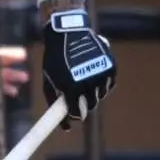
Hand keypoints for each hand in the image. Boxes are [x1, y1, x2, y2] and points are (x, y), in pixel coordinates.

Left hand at [41, 8, 116, 125]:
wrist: (68, 33)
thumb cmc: (55, 58)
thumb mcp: (49, 80)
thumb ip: (54, 102)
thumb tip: (65, 126)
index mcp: (71, 88)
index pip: (77, 112)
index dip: (75, 115)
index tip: (73, 113)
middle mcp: (88, 83)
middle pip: (91, 105)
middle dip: (84, 104)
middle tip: (78, 97)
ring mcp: (101, 74)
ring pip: (100, 95)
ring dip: (93, 93)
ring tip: (83, 81)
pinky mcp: (111, 66)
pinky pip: (109, 84)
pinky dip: (103, 83)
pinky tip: (93, 76)